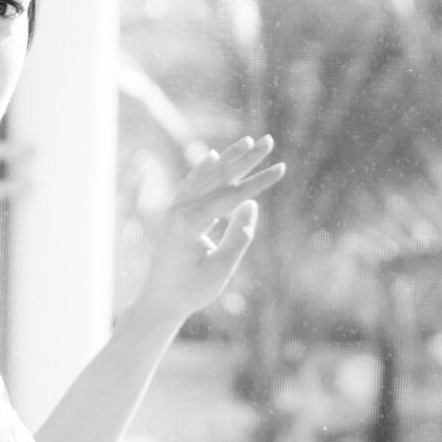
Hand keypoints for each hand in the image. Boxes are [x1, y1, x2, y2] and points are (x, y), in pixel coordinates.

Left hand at [136, 135, 284, 327]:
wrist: (159, 301)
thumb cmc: (191, 290)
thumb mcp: (221, 269)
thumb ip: (239, 236)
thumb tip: (251, 205)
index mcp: (190, 223)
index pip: (231, 195)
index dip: (258, 181)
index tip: (281, 168)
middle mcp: (180, 210)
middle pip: (218, 177)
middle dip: (245, 158)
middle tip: (268, 140)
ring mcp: (174, 210)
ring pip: (204, 176)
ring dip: (227, 158)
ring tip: (247, 141)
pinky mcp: (173, 215)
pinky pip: (191, 184)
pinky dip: (204, 169)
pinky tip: (213, 156)